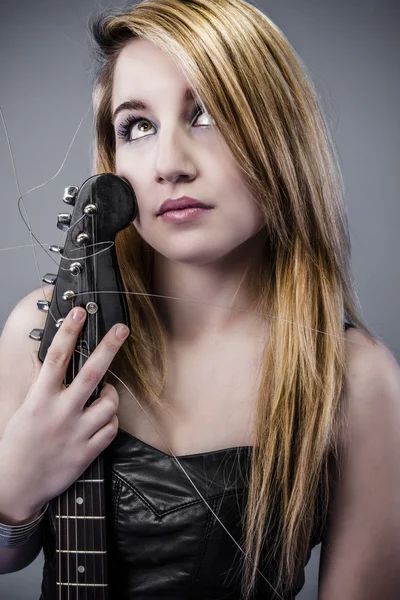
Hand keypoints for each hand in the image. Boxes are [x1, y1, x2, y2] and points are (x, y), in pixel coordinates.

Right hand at [0, 306, 128, 522]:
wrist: (16, 486)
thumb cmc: (17, 445)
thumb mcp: (23, 410)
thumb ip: (39, 386)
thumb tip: (46, 361)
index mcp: (40, 400)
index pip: (57, 358)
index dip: (69, 332)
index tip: (79, 312)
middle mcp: (61, 414)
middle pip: (92, 374)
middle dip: (109, 347)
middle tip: (122, 329)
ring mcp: (77, 433)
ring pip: (110, 403)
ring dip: (111, 394)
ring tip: (103, 393)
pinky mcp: (88, 452)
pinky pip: (111, 428)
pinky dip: (110, 420)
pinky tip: (102, 419)